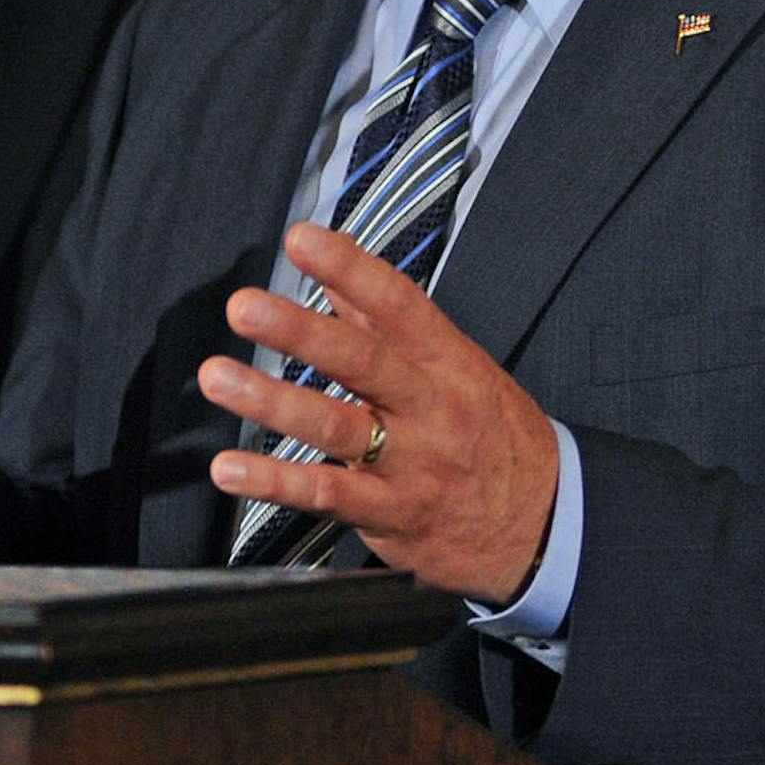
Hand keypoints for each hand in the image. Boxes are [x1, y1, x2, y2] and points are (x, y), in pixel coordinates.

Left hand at [199, 222, 557, 602]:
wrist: (544, 526)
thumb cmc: (494, 437)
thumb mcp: (460, 368)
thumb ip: (393, 326)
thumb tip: (341, 279)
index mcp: (447, 361)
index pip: (398, 303)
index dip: (350, 267)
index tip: (303, 238)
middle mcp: (430, 407)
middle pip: (362, 360)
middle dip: (299, 330)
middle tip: (245, 307)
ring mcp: (411, 463)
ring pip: (335, 427)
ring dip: (272, 401)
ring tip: (220, 377)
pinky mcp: (391, 515)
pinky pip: (328, 496)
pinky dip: (275, 483)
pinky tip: (232, 466)